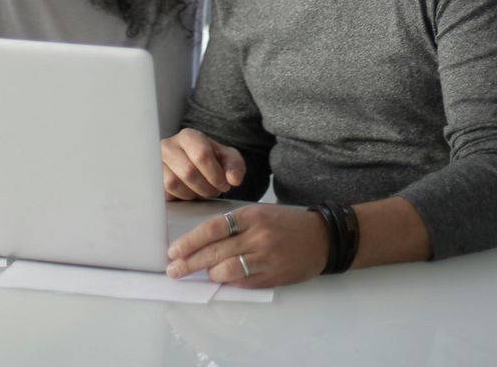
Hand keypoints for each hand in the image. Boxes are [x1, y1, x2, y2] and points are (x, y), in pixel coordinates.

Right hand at [160, 128, 246, 199]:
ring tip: (201, 191)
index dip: (215, 175)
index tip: (224, 184)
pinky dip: (180, 197)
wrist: (196, 169)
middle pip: (188, 172)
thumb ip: (235, 166)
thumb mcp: (229, 160)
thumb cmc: (212, 162)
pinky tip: (188, 193)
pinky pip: (165, 192)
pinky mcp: (152, 178)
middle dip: (205, 187)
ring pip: (173, 183)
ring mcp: (156, 162)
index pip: (201, 155)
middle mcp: (168, 145)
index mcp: (188, 136)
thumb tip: (233, 179)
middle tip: (213, 190)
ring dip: (192, 193)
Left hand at [165, 202, 327, 288]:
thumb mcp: (259, 213)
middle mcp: (258, 236)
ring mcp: (266, 257)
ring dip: (210, 274)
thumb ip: (234, 226)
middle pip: (215, 251)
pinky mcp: (273, 276)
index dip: (190, 241)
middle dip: (190, 262)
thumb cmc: (285, 223)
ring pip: (227, 270)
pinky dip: (229, 282)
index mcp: (251, 215)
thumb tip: (201, 242)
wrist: (322, 238)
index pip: (212, 228)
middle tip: (174, 270)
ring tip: (204, 274)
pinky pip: (243, 282)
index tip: (174, 250)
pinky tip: (223, 279)